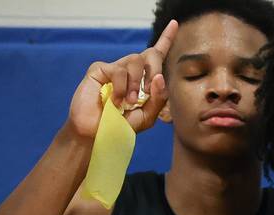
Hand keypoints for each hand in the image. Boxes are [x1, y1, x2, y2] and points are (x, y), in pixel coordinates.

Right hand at [67, 19, 175, 138]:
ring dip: (136, 84)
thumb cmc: (122, 125)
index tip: (174, 23)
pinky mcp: (99, 69)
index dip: (166, 39)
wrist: (99, 133)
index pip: (156, 56)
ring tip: (128, 102)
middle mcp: (131, 70)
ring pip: (135, 60)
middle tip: (147, 91)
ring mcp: (115, 68)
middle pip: (150, 54)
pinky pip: (118, 70)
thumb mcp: (147, 116)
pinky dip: (120, 88)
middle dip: (154, 69)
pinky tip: (115, 101)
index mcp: (144, 80)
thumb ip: (158, 99)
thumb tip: (159, 77)